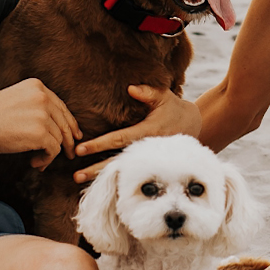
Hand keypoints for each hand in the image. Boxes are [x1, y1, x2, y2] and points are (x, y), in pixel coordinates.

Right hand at [0, 78, 82, 170]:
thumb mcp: (15, 100)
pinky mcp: (41, 133)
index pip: (61, 106)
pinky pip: (53, 150)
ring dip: (52, 153)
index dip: (69, 122)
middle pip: (64, 122)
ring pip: (59, 138)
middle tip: (70, 153)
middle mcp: (43, 97)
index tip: (74, 135)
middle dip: (68, 139)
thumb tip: (55, 125)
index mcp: (36, 86)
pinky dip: (47, 159)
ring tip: (40, 161)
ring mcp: (43, 115)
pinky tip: (36, 163)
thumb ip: (35, 106)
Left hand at [73, 85, 201, 183]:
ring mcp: (146, 159)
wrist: (193, 127)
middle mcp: (145, 149)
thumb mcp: (164, 97)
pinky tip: (95, 181)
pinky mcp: (146, 163)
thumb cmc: (174, 109)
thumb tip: (130, 88)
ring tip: (79, 179)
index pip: (119, 139)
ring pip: (121, 169)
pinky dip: (112, 177)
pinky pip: (127, 171)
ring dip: (100, 175)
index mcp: (148, 132)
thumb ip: (148, 93)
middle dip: (96, 169)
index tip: (81, 149)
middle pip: (117, 160)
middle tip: (76, 175)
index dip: (99, 144)